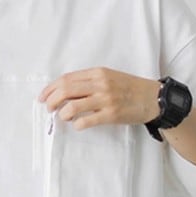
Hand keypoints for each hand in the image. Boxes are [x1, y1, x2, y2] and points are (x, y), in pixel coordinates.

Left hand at [38, 67, 160, 130]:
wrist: (152, 98)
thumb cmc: (129, 88)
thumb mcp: (108, 77)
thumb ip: (88, 82)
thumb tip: (64, 92)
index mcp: (97, 72)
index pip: (66, 79)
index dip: (50, 88)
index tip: (43, 97)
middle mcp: (100, 84)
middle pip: (65, 90)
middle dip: (51, 100)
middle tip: (48, 108)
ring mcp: (105, 99)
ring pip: (72, 106)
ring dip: (62, 114)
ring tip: (63, 117)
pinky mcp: (111, 115)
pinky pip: (86, 121)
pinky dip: (77, 124)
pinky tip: (78, 124)